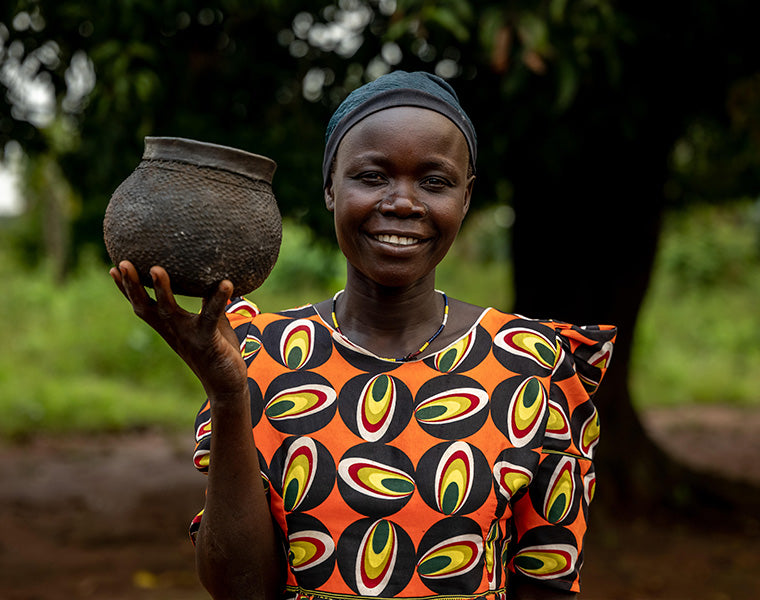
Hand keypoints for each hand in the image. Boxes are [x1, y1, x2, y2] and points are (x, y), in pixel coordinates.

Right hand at [110, 261, 247, 398]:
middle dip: (132, 285)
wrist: (226, 385)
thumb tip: (212, 275)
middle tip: (123, 264)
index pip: (143, 304)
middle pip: (146, 306)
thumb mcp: (210, 321)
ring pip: (168, 310)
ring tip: (156, 269)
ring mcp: (187, 335)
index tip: (115, 267)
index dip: (127, 288)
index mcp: (169, 325)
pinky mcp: (207, 340)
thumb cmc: (217, 350)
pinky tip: (226, 283)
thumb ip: (208, 300)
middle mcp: (173, 329)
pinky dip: (218, 299)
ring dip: (161, 290)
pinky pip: (211, 316)